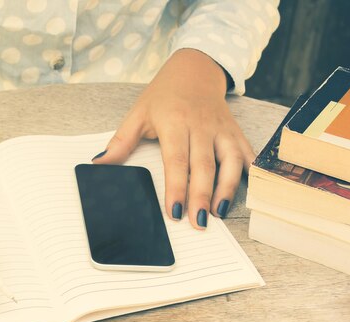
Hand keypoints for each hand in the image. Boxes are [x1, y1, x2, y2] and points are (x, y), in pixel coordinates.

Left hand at [92, 49, 254, 228]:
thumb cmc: (163, 95)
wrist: (195, 69)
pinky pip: (246, 153)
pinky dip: (250, 172)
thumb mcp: (138, 114)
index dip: (177, 187)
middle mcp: (201, 126)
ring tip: (219, 213)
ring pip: (230, 161)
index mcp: (174, 122)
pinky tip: (247, 192)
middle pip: (204, 166)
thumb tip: (99, 165)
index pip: (176, 160)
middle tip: (199, 223)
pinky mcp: (235, 131)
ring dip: (227, 189)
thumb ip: (120, 142)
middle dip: (201, 196)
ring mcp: (221, 129)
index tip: (174, 211)